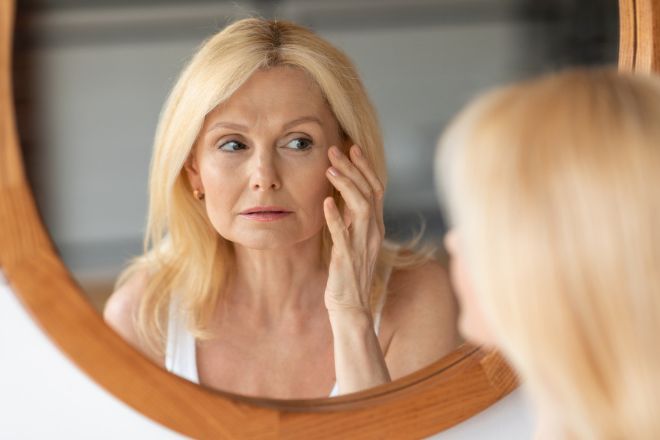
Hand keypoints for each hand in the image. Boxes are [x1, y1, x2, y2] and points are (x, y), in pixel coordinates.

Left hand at [323, 144, 384, 314]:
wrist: (351, 307)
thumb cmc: (348, 274)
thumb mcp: (352, 241)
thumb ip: (351, 220)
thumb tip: (340, 197)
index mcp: (375, 227)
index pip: (375, 189)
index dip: (364, 167)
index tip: (351, 148)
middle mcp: (373, 232)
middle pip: (369, 192)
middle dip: (353, 168)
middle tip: (335, 149)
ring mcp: (362, 245)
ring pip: (360, 207)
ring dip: (345, 186)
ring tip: (330, 169)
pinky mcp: (347, 259)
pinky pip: (343, 234)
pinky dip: (335, 217)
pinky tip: (326, 202)